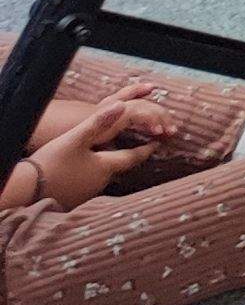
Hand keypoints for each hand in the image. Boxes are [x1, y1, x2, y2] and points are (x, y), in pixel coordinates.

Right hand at [28, 90, 165, 205]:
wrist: (25, 190)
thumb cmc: (51, 162)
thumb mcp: (75, 138)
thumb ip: (99, 121)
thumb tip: (122, 105)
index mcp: (104, 166)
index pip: (132, 157)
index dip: (146, 149)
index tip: (158, 143)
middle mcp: (100, 182)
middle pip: (120, 167)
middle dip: (132, 157)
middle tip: (142, 149)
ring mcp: (87, 193)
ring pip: (105, 176)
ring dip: (112, 166)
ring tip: (115, 158)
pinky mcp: (73, 199)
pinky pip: (90, 184)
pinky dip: (94, 175)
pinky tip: (87, 173)